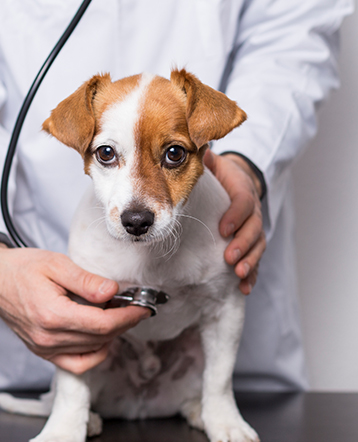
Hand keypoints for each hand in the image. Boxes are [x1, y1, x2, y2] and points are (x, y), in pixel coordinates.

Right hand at [0, 237, 149, 373]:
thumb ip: (86, 281)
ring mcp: (43, 348)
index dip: (128, 317)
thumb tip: (112, 292)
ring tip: (118, 316)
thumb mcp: (55, 264)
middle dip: (124, 324)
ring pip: (91, 352)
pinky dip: (93, 353)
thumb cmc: (20, 268)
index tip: (143, 308)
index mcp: (52, 315)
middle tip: (135, 307)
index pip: (103, 324)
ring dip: (111, 336)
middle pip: (100, 339)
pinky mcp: (42, 351)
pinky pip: (75, 363)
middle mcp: (47, 338)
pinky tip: (100, 336)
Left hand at [204, 150, 265, 294]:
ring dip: (250, 261)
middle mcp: (253, 211)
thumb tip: (192, 146)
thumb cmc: (222, 176)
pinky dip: (252, 273)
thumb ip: (205, 158)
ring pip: (258, 246)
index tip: (223, 228)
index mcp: (243, 191)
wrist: (239, 182)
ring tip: (239, 274)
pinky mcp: (252, 242)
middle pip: (255, 228)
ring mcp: (254, 228)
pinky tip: (245, 287)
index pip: (244, 203)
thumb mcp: (215, 164)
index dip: (236, 216)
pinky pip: (255, 259)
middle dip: (243, 244)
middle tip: (230, 257)